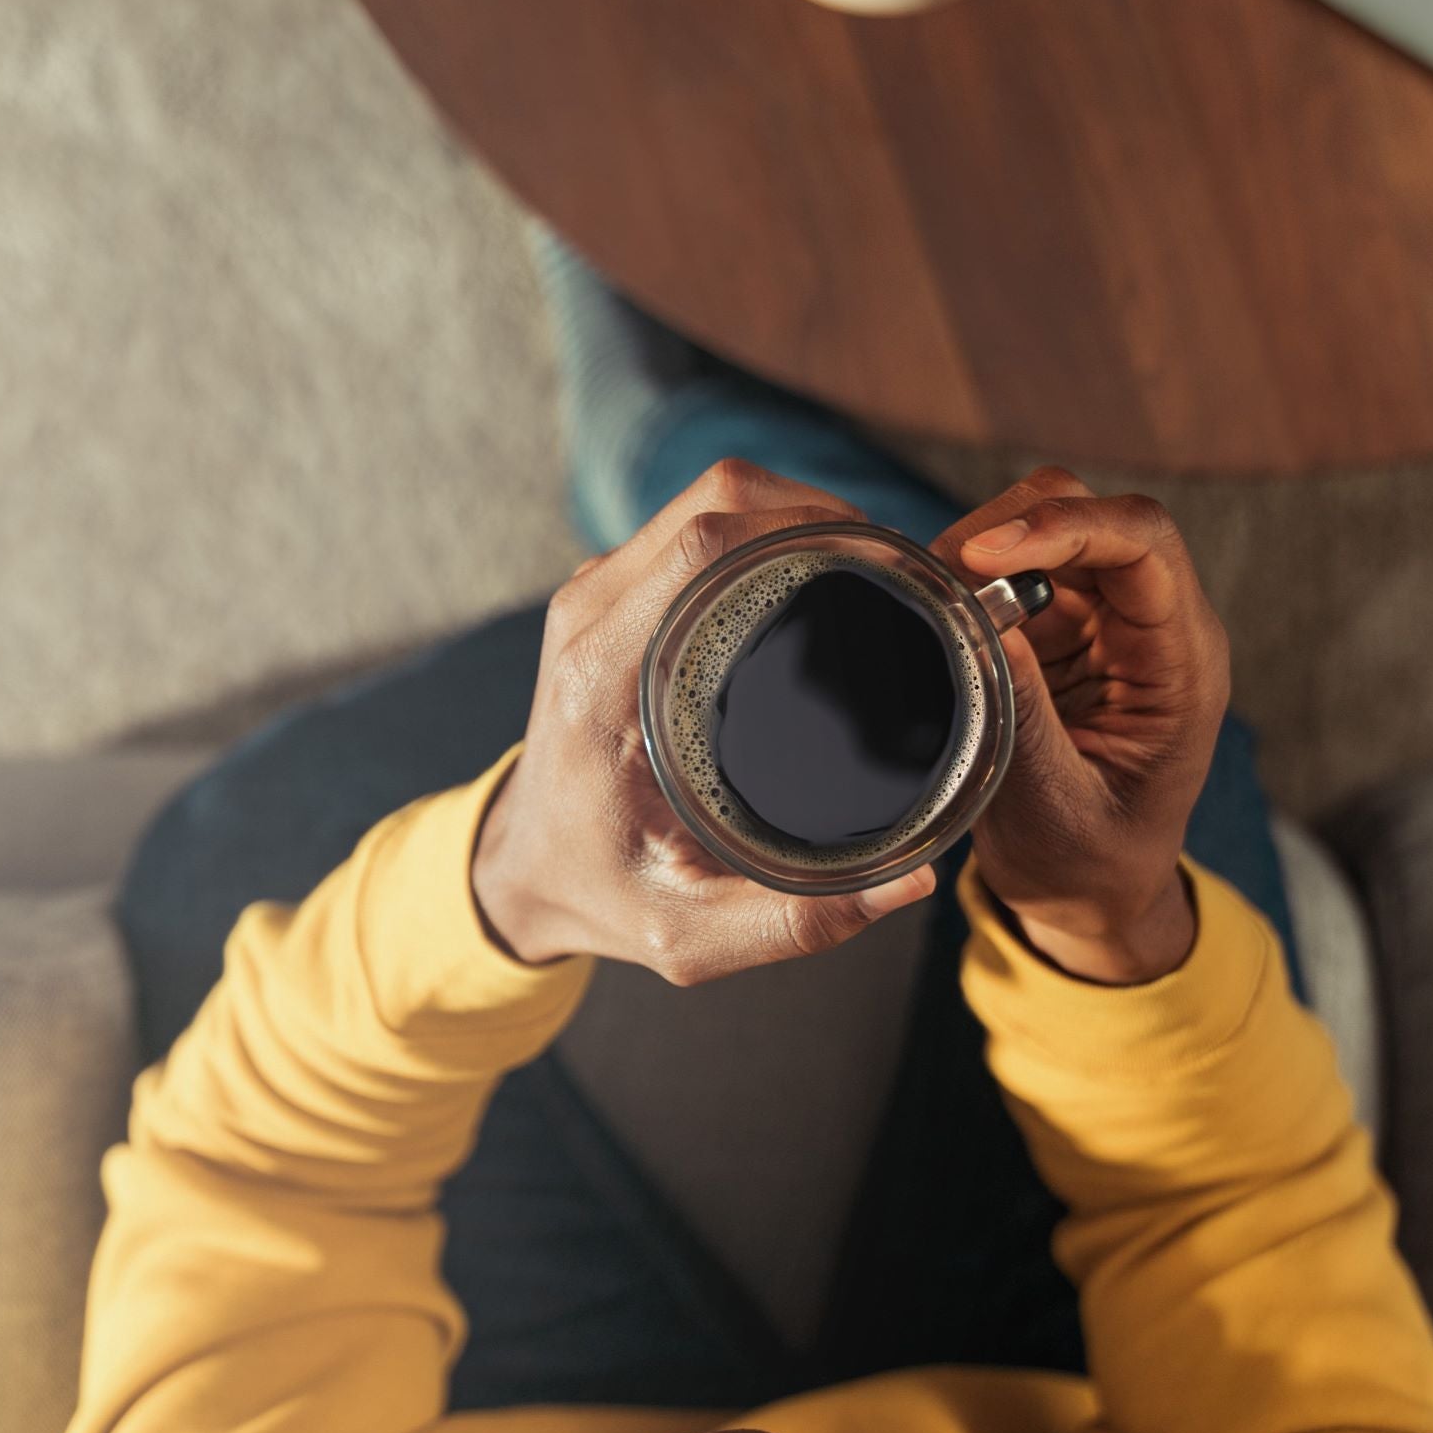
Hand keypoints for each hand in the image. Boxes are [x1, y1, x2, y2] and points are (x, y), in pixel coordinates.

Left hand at [473, 460, 936, 984]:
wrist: (521, 867)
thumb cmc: (601, 893)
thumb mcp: (690, 935)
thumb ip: (798, 921)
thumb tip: (912, 882)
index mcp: (606, 681)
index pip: (705, 546)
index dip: (805, 526)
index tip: (886, 564)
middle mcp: (592, 619)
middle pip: (714, 498)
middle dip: (817, 507)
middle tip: (894, 561)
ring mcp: (595, 596)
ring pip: (706, 498)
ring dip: (791, 509)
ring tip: (867, 559)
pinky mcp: (609, 595)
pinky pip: (693, 524)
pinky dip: (760, 526)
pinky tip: (815, 567)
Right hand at [933, 467, 1229, 983]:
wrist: (1088, 897)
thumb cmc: (1089, 867)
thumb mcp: (1055, 805)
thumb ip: (1026, 715)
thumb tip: (985, 620)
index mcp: (1180, 663)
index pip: (1143, 542)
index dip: (1065, 524)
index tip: (983, 557)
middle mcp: (1148, 624)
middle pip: (1089, 511)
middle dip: (1008, 530)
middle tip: (939, 584)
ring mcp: (1100, 621)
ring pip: (1042, 527)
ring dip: (978, 550)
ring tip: (932, 606)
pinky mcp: (1056, 629)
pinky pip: (1008, 569)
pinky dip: (964, 577)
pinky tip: (936, 615)